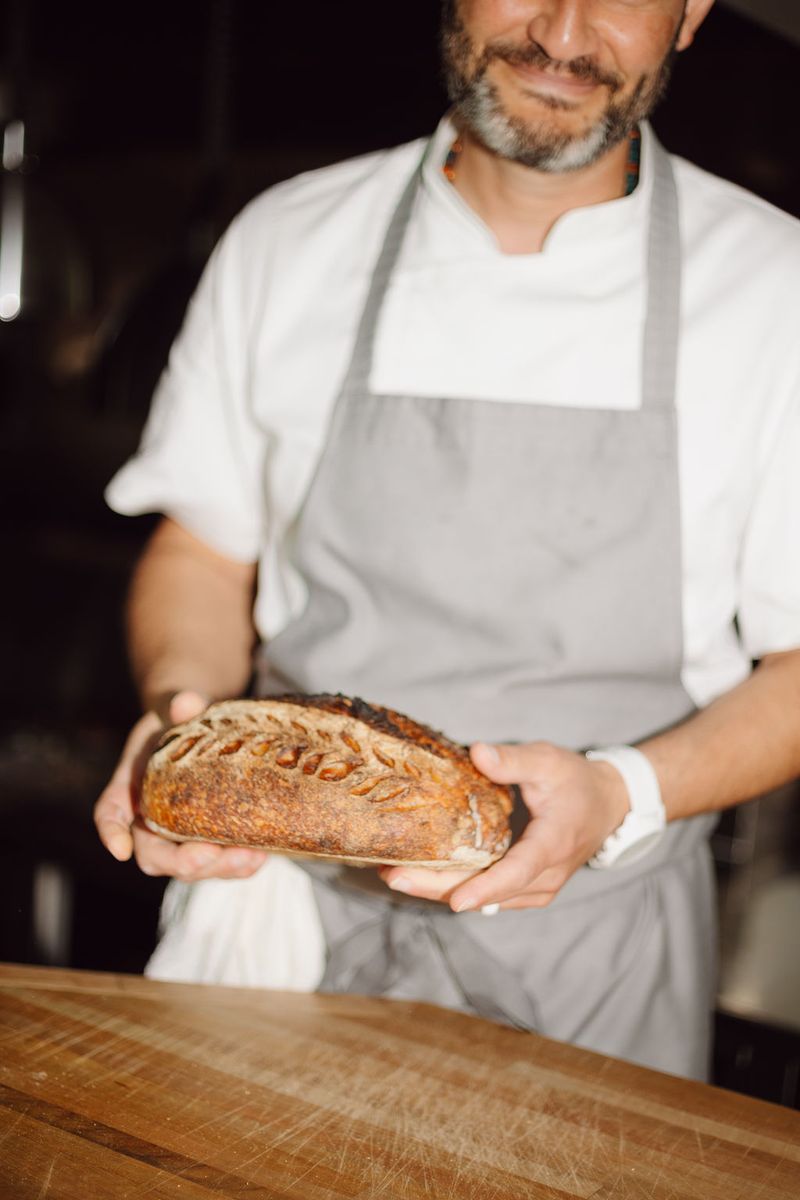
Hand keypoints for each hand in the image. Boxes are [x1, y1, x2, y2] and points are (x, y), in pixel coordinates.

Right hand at [94, 690, 267, 880]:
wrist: (199, 724)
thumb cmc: (178, 716)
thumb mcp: (174, 704)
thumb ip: (177, 702)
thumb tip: (188, 702)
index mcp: (130, 785)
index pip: (110, 812)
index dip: (111, 833)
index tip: (120, 849)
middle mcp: (149, 817)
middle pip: (152, 855)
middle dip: (180, 861)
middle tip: (209, 855)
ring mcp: (178, 834)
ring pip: (188, 867)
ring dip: (218, 869)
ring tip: (250, 857)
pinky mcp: (206, 839)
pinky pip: (218, 862)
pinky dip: (238, 864)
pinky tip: (261, 855)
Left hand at [378, 741, 629, 911]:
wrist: (606, 805)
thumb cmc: (575, 780)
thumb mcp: (548, 761)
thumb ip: (513, 760)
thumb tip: (477, 753)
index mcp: (552, 844)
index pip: (518, 872)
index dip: (487, 888)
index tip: (457, 901)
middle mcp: (546, 875)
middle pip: (490, 893)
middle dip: (439, 888)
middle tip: (393, 877)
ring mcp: (538, 888)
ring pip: (486, 900)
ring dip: (441, 890)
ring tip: (395, 876)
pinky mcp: (528, 889)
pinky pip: (491, 897)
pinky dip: (457, 888)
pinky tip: (422, 878)